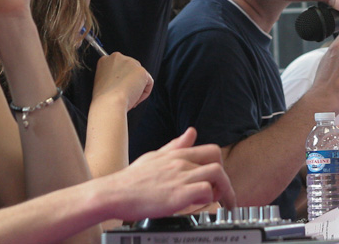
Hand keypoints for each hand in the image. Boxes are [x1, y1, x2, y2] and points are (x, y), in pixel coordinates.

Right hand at [92, 53, 153, 111]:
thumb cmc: (104, 99)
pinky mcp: (141, 71)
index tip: (118, 89)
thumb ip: (111, 77)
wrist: (109, 103)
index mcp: (105, 60)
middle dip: (130, 83)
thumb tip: (122, 81)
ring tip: (127, 98)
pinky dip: (144, 94)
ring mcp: (130, 62)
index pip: (118, 67)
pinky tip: (134, 100)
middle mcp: (117, 57)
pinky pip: (148, 83)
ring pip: (139, 77)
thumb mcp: (102, 83)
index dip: (119, 81)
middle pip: (131, 70)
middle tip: (123, 95)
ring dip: (136, 89)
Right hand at [108, 128, 235, 220]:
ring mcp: (180, 178)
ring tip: (217, 203)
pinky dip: (208, 200)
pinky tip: (200, 207)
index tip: (218, 180)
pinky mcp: (177, 195)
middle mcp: (181, 163)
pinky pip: (205, 192)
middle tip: (221, 195)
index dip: (219, 165)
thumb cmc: (131, 179)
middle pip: (218, 162)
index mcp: (177, 154)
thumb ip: (175, 145)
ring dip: (222, 190)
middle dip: (225, 180)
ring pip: (217, 174)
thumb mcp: (155, 156)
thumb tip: (191, 132)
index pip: (211, 150)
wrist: (114, 193)